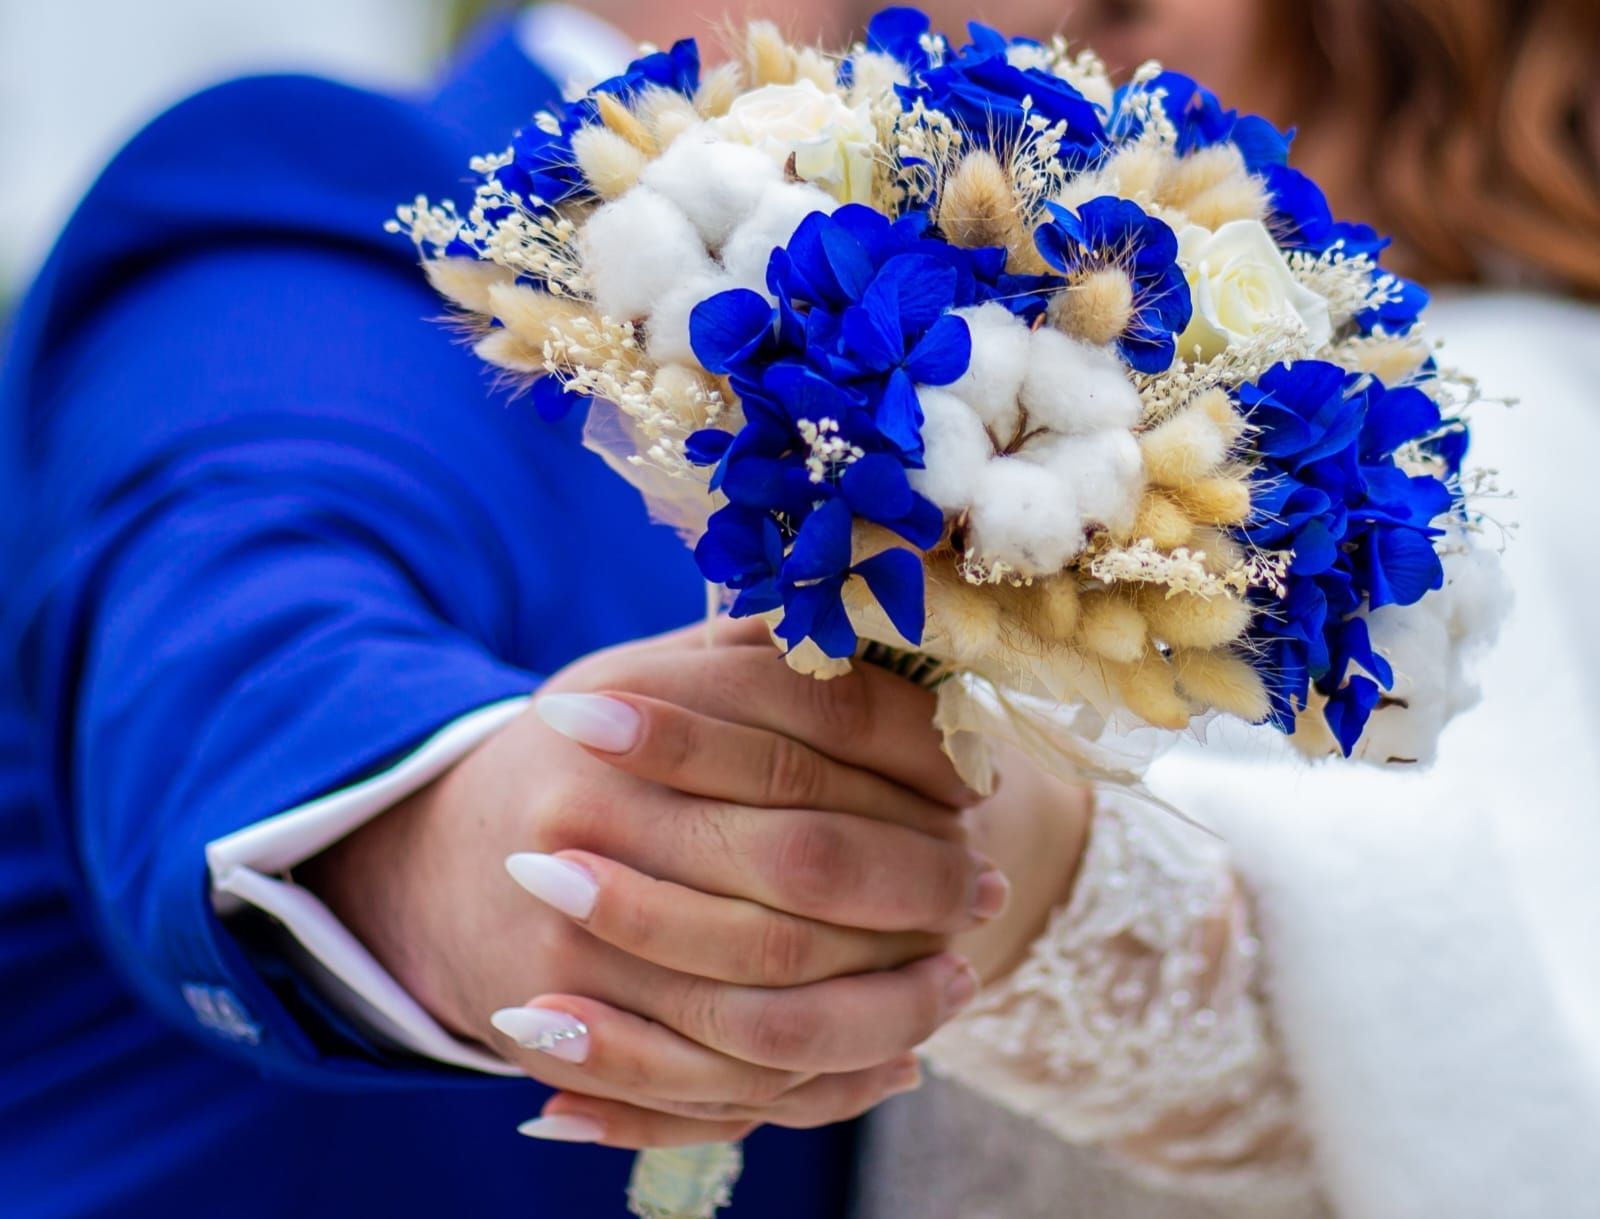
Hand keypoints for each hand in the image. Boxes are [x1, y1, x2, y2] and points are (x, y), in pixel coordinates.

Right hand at [301, 619, 1002, 1147]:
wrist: (447, 859)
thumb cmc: (591, 756)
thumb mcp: (654, 673)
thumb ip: (758, 653)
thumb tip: (898, 638)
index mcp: (636, 701)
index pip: (818, 717)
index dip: (916, 753)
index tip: (977, 785)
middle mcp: (602, 805)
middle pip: (805, 857)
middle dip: (919, 881)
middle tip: (985, 889)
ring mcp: (579, 920)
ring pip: (772, 983)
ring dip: (887, 992)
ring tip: (957, 979)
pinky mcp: (566, 1016)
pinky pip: (719, 1069)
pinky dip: (820, 1074)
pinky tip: (896, 1055)